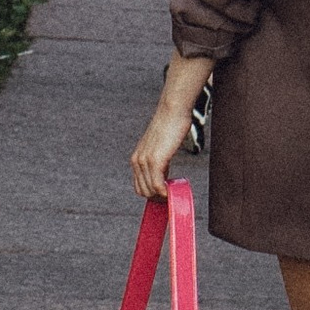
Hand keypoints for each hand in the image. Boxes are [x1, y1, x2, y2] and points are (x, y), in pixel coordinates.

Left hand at [130, 54, 210, 197]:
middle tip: (170, 195)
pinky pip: (157, 185)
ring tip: (173, 192)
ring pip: (149, 190)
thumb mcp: (160, 148)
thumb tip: (164, 179)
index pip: (139, 186)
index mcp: (137, 159)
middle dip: (156, 198)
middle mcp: (137, 161)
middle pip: (143, 191)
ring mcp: (145, 161)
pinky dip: (164, 192)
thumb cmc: (170, 127)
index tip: (164, 194)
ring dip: (161, 196)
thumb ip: (159, 163)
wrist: (172, 111)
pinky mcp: (155, 160)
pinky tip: (172, 190)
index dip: (151, 194)